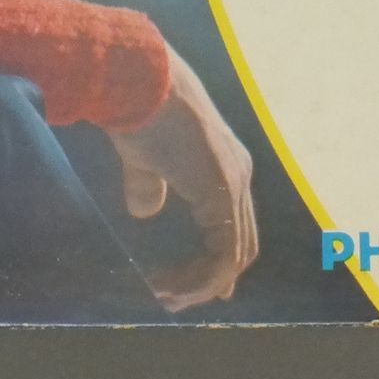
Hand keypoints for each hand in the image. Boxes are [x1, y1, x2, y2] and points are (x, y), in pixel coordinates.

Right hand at [106, 43, 257, 311]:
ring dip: (201, 283)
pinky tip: (172, 286)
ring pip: (233, 254)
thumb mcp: (145, 157)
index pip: (233, 225)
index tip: (187, 286)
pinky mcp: (223, 193)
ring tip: (165, 295)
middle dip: (208, 278)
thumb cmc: (138, 111)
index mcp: (224, 166)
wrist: (140, 80)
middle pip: (239, 245)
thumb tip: (146, 212)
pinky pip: (224, 253)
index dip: (215, 260)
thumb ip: (150, 185)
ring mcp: (234, 184)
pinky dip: (202, 278)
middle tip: (174, 298)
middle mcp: (238, 175)